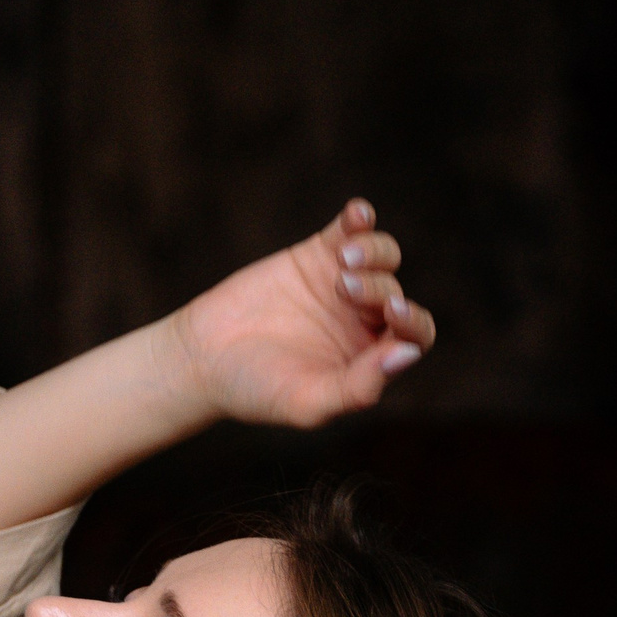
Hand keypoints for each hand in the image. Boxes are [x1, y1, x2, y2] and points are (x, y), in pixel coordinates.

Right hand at [169, 199, 435, 429]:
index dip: (412, 323)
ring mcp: (343, 284)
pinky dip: (359, 218)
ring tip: (342, 261)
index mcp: (369, 360)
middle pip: (395, 293)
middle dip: (377, 288)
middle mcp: (363, 321)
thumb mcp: (307, 402)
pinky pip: (352, 229)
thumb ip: (359, 387)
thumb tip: (407, 355)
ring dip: (373, 253)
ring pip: (384, 257)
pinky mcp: (317, 255)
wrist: (203, 358)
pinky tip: (357, 214)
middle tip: (342, 289)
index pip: (413, 337)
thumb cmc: (256, 391)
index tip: (393, 313)